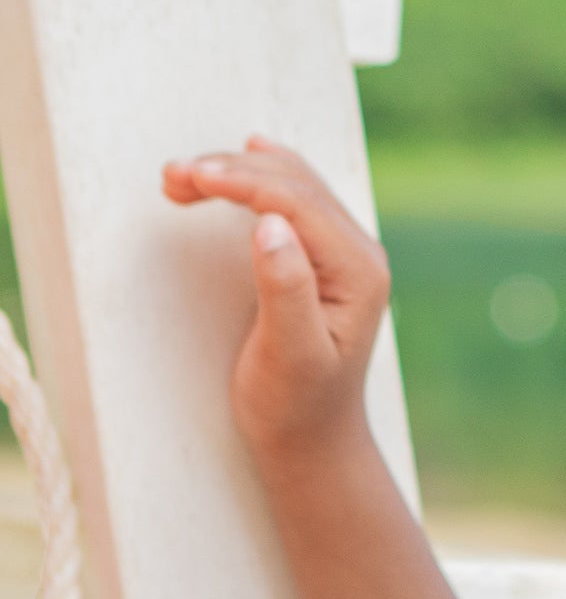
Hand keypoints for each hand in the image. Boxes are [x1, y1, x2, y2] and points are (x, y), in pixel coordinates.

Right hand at [161, 136, 390, 464]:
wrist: (312, 439)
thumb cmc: (297, 405)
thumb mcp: (289, 353)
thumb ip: (285, 289)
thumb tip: (272, 224)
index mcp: (359, 271)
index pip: (300, 203)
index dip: (244, 181)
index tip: (189, 176)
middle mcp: (360, 254)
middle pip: (296, 187)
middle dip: (233, 172)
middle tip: (171, 176)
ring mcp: (345, 255)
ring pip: (294, 188)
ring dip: (239, 172)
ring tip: (180, 176)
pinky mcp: (324, 262)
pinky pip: (295, 203)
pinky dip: (259, 181)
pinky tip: (247, 159)